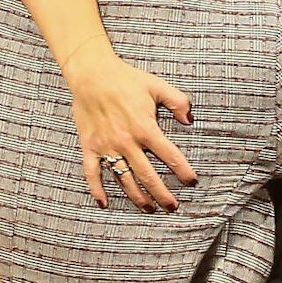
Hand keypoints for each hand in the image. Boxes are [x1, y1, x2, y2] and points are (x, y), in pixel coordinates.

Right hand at [62, 48, 197, 210]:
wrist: (92, 74)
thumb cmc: (126, 79)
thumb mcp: (157, 85)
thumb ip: (178, 102)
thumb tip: (189, 120)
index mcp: (145, 128)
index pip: (169, 156)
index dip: (182, 171)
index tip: (191, 182)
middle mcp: (127, 142)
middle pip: (147, 175)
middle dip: (162, 194)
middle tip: (172, 206)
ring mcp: (107, 146)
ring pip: (124, 178)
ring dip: (137, 196)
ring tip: (148, 208)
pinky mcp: (90, 146)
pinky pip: (92, 172)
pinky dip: (96, 189)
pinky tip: (103, 203)